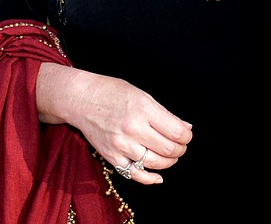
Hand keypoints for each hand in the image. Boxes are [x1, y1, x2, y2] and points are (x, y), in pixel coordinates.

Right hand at [36, 63, 192, 184]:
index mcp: (143, 110)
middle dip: (180, 150)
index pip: (175, 131)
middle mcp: (132, 129)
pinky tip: (158, 176)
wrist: (82, 100)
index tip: (187, 135)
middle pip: (167, 149)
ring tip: (171, 156)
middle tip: (181, 146)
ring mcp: (121, 145)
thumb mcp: (143, 96)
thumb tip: (186, 127)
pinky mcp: (111, 157)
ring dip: (169, 162)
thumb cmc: (114, 93)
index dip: (186, 136)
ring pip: (154, 163)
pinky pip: (134, 174)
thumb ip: (165, 114)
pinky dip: (150, 178)